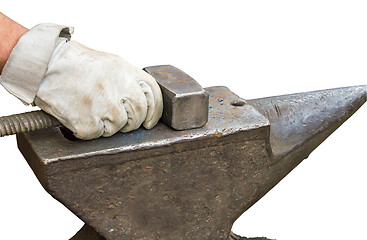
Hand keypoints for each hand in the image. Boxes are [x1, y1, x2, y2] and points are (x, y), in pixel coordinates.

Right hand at [35, 40, 162, 139]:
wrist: (44, 64)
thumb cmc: (74, 64)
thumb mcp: (109, 63)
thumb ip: (127, 80)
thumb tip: (141, 101)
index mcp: (125, 71)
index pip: (153, 94)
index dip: (155, 111)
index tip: (149, 121)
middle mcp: (118, 87)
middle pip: (139, 113)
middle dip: (132, 121)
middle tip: (119, 120)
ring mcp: (103, 105)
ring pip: (119, 126)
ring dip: (108, 125)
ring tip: (92, 111)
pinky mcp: (87, 122)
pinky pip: (97, 134)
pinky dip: (89, 129)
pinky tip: (80, 115)